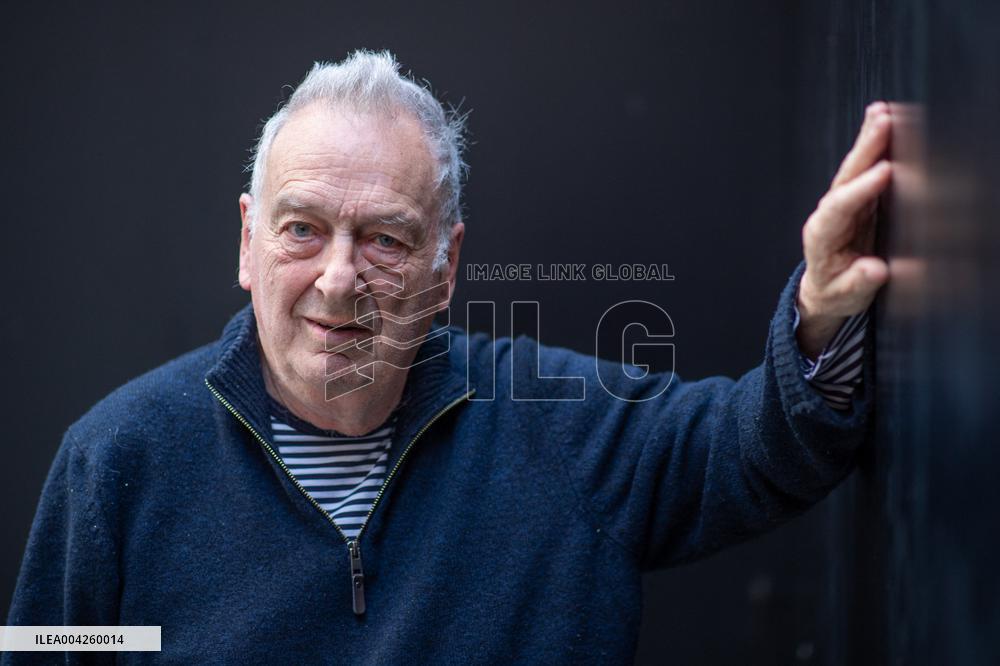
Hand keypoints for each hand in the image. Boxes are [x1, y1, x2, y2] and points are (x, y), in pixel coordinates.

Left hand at [796, 101, 891, 359]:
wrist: (826, 290)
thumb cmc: (834, 291)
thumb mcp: (844, 295)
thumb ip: (857, 282)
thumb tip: (873, 269)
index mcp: (821, 237)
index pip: (839, 208)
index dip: (862, 190)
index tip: (884, 172)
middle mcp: (828, 214)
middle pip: (845, 178)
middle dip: (865, 150)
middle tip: (883, 122)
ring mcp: (841, 204)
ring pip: (854, 168)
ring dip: (868, 140)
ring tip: (882, 113)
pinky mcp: (855, 200)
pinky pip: (863, 170)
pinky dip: (873, 146)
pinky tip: (882, 123)